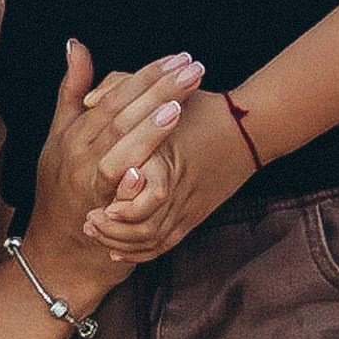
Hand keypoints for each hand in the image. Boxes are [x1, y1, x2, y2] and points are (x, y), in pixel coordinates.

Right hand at [28, 42, 200, 306]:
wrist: (55, 252)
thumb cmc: (64, 190)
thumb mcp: (61, 136)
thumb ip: (73, 90)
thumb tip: (76, 44)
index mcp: (75, 130)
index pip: (115, 92)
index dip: (147, 74)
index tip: (179, 57)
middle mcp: (79, 150)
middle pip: (121, 112)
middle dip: (158, 88)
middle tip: (193, 67)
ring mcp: (87, 178)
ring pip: (119, 143)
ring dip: (151, 123)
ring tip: (179, 103)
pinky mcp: (97, 205)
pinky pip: (115, 180)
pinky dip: (134, 163)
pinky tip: (160, 148)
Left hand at [87, 84, 254, 259]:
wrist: (251, 128)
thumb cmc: (203, 105)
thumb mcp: (160, 87)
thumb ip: (118, 87)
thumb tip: (88, 101)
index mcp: (163, 154)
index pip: (130, 184)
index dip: (112, 197)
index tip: (93, 202)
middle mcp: (175, 183)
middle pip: (138, 222)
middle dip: (110, 227)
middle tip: (89, 221)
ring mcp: (187, 204)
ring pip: (149, 237)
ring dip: (121, 240)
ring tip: (99, 231)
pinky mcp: (194, 216)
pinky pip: (163, 244)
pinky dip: (140, 250)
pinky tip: (118, 248)